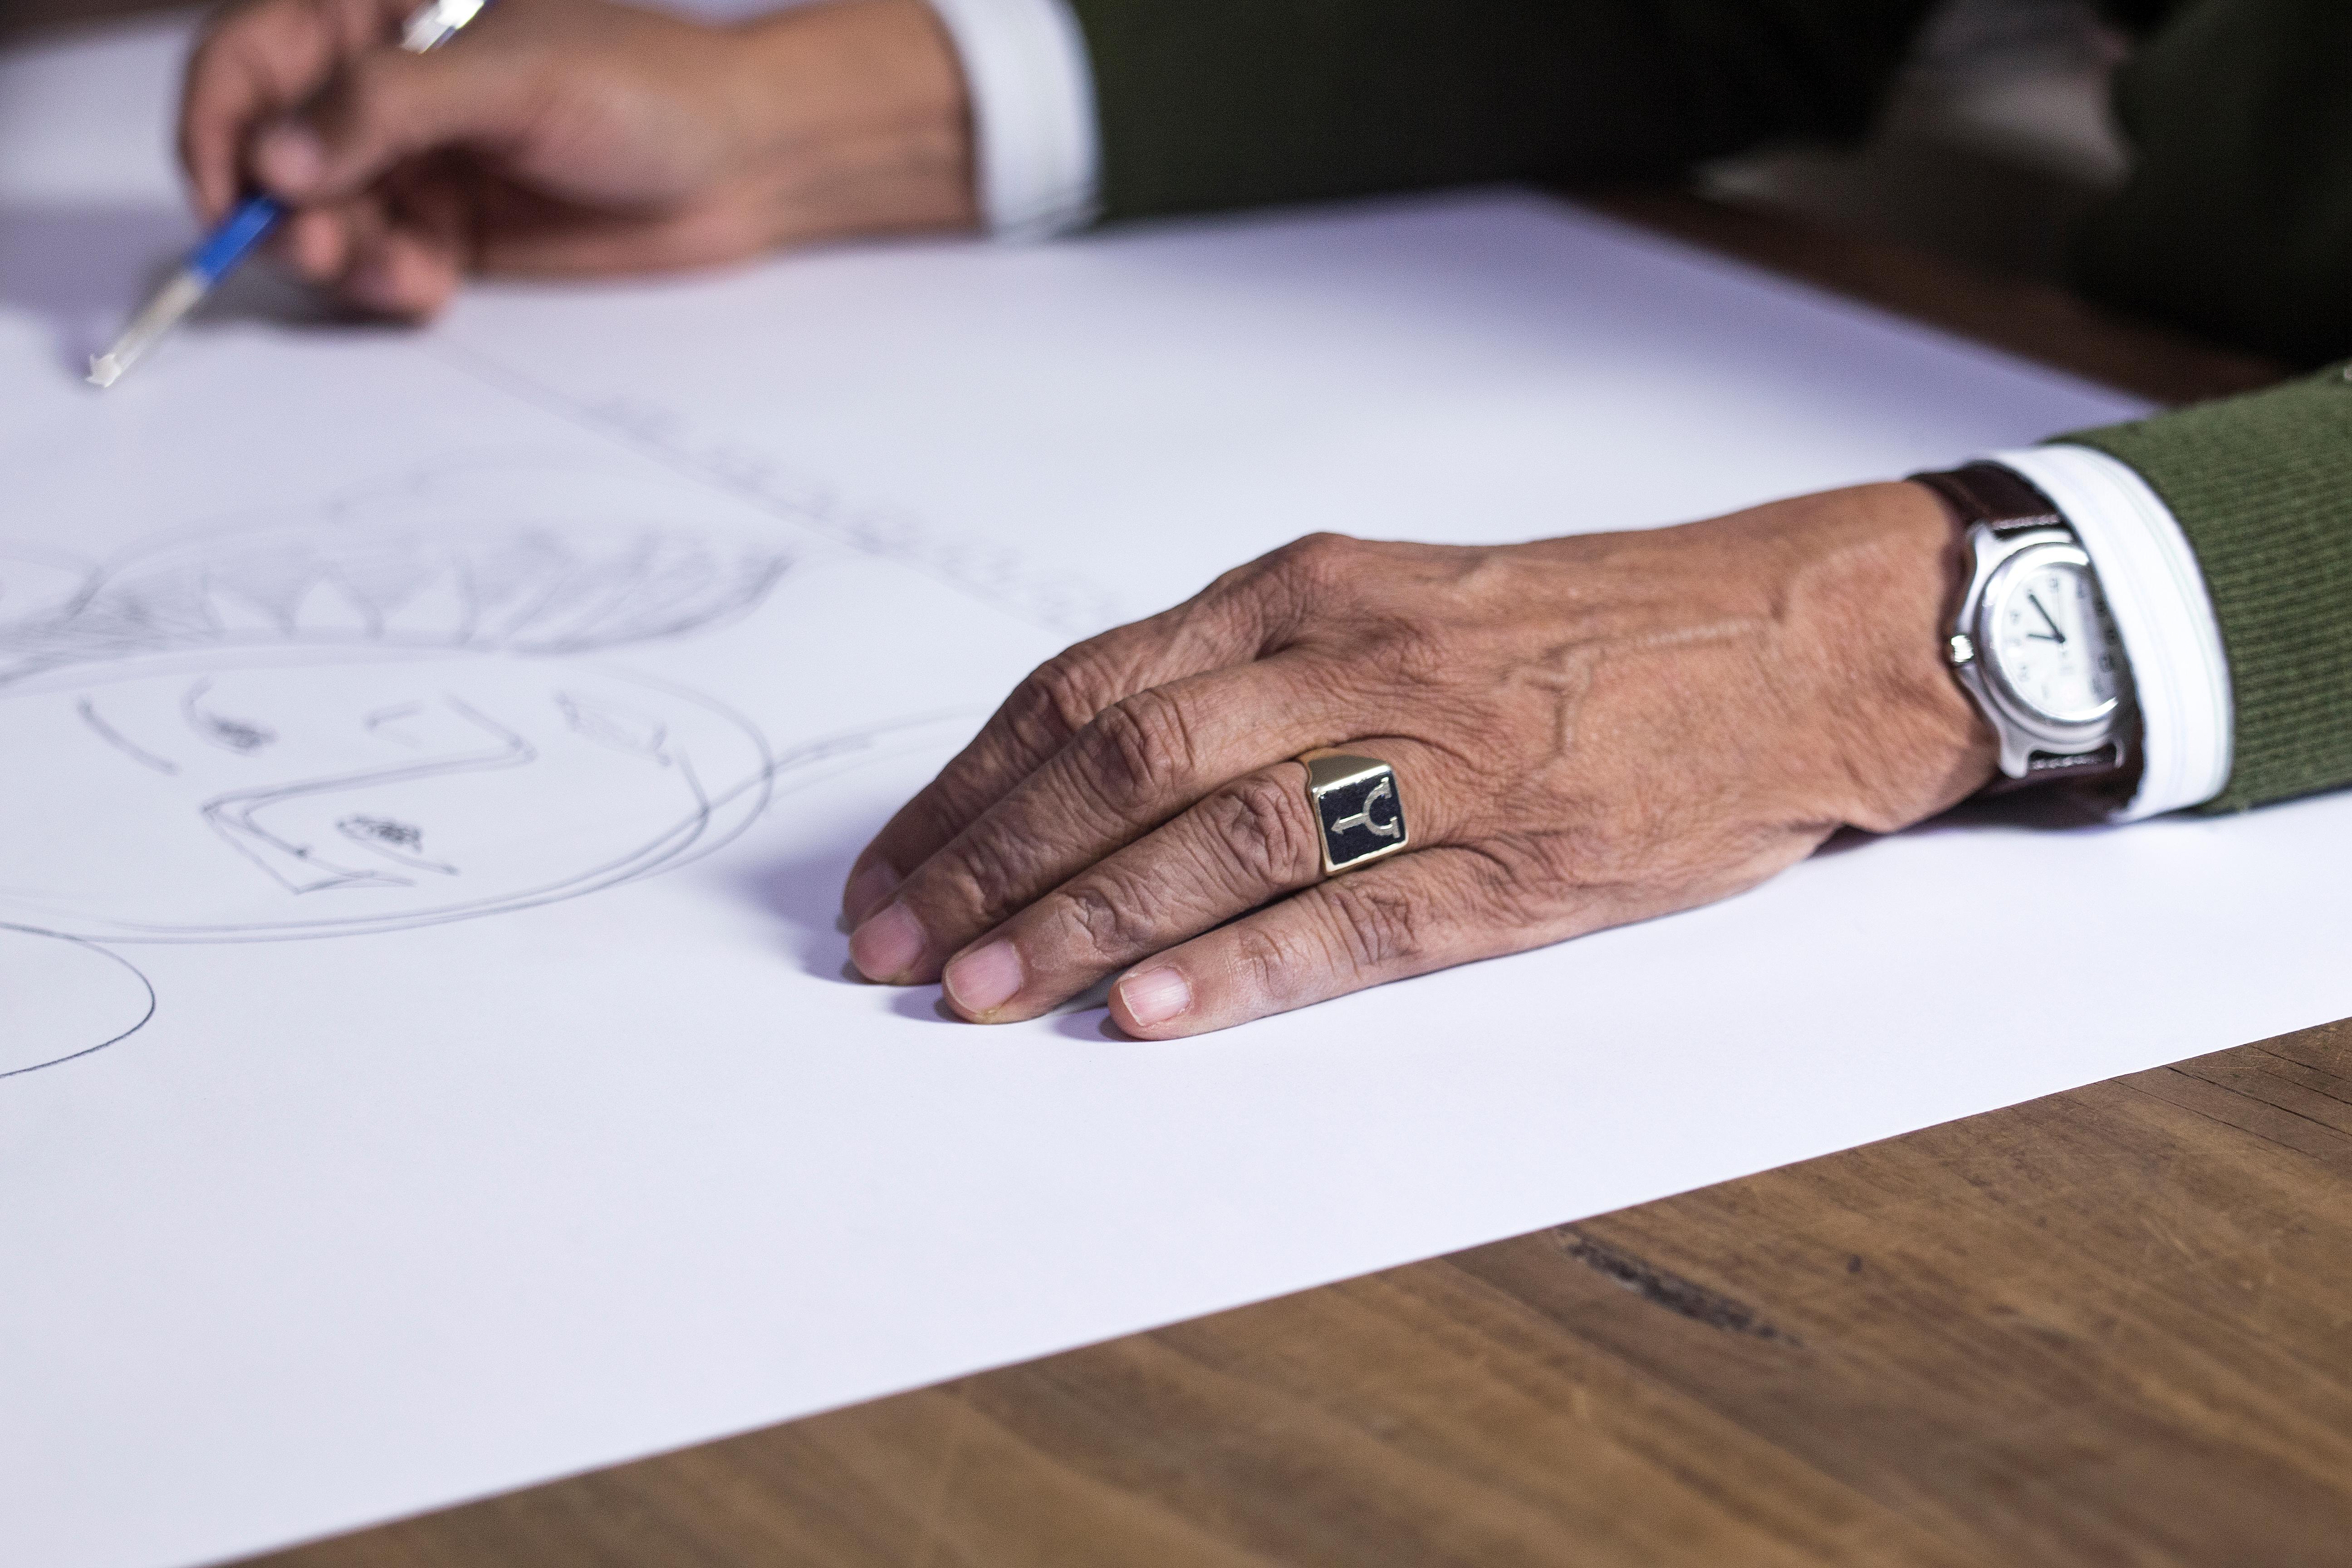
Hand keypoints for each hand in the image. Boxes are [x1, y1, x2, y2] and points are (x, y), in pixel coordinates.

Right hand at [178, 0, 975, 318]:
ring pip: (315, 219)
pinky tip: (427, 287)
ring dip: (334, 257)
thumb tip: (278, 157)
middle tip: (322, 250)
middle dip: (277, 209)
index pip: (246, 57)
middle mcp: (379, 87)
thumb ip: (388, 108)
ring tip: (397, 274)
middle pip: (266, 151)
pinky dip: (384, 285)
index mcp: (376, 12)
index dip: (215, 123)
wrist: (742, 161)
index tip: (226, 193)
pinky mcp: (445, 227)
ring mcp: (410, 162)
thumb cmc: (646, 89)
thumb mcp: (513, 79)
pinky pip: (375, 265)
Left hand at [840, 482, 2000, 1037]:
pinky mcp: (1522, 861)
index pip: (1090, 688)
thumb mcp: (1396, 604)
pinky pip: (1358, 919)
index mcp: (1309, 591)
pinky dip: (1247, 970)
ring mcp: (1441, 761)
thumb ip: (1255, 675)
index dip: (973, 784)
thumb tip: (1093, 778)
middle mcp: (1355, 659)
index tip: (896, 867)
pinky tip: (1155, 1018)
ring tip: (984, 996)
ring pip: (1220, 838)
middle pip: (1125, 762)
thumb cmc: (1579, 630)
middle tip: (895, 950)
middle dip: (990, 862)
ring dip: (1086, 923)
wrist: (1792, 640)